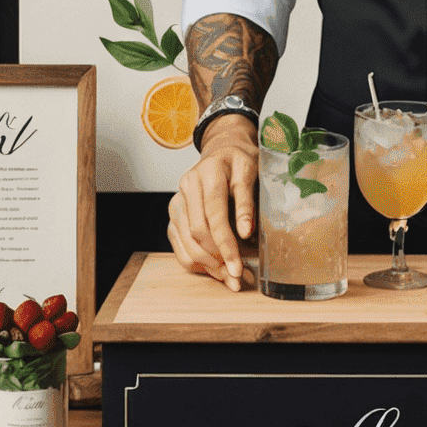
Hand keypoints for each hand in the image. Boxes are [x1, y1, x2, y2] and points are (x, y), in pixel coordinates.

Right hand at [167, 114, 257, 288]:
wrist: (223, 149)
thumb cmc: (240, 160)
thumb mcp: (251, 171)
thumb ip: (247, 201)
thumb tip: (245, 232)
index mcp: (207, 173)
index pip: (214, 216)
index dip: (226, 245)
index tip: (238, 267)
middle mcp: (187, 186)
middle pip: (197, 232)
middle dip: (218, 259)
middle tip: (236, 278)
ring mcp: (177, 200)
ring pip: (186, 242)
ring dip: (207, 265)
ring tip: (228, 278)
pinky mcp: (174, 213)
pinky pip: (179, 244)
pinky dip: (195, 261)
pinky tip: (214, 269)